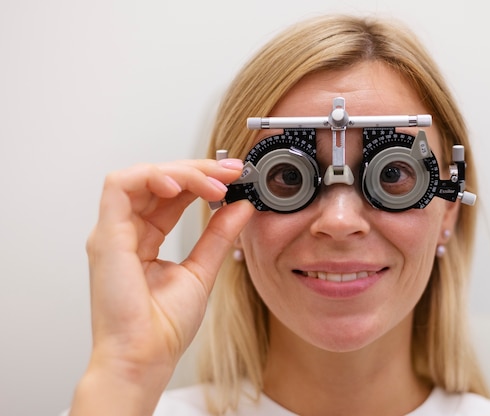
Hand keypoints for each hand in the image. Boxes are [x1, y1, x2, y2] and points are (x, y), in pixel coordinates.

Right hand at [71, 159, 254, 414]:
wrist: (144, 358)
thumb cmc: (163, 327)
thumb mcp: (202, 270)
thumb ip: (219, 235)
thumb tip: (241, 206)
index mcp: (146, 238)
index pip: (173, 195)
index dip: (203, 180)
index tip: (236, 177)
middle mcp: (128, 231)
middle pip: (159, 180)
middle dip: (198, 171)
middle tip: (232, 172)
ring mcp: (114, 231)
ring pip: (141, 176)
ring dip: (181, 172)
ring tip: (214, 183)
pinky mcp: (106, 235)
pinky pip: (119, 186)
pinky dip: (151, 176)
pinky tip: (180, 185)